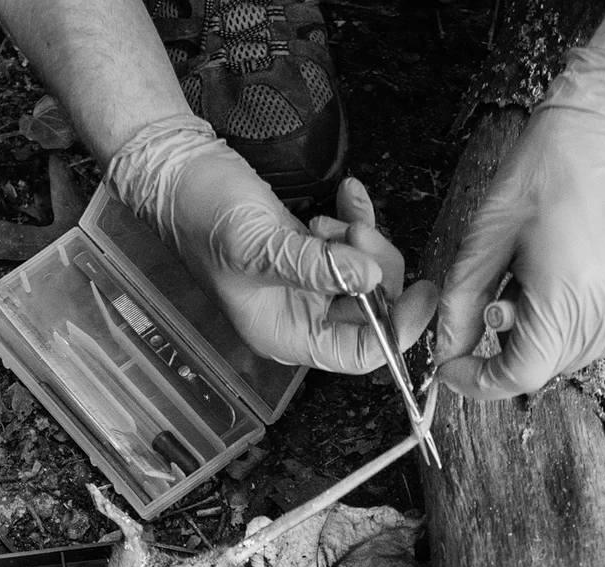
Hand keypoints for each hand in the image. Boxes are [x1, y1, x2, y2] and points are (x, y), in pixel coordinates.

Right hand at [107, 117, 435, 374]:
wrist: (180, 173)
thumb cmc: (206, 216)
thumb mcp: (260, 245)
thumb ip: (316, 266)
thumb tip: (368, 278)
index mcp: (288, 336)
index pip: (360, 354)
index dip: (397, 329)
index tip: (423, 294)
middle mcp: (304, 317)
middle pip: (373, 311)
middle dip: (375, 268)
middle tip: (352, 232)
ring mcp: (311, 284)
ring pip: (370, 274)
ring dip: (364, 240)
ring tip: (331, 219)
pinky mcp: (315, 252)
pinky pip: (357, 244)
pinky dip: (359, 218)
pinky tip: (348, 193)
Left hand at [436, 49, 604, 400]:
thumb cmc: (545, 169)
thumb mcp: (487, 234)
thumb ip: (463, 302)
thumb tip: (446, 352)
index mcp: (566, 299)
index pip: (518, 375)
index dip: (478, 381)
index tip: (452, 367)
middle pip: (545, 368)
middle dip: (508, 350)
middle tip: (497, 298)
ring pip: (572, 356)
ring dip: (542, 336)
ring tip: (536, 277)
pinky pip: (601, 334)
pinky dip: (573, 323)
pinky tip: (566, 276)